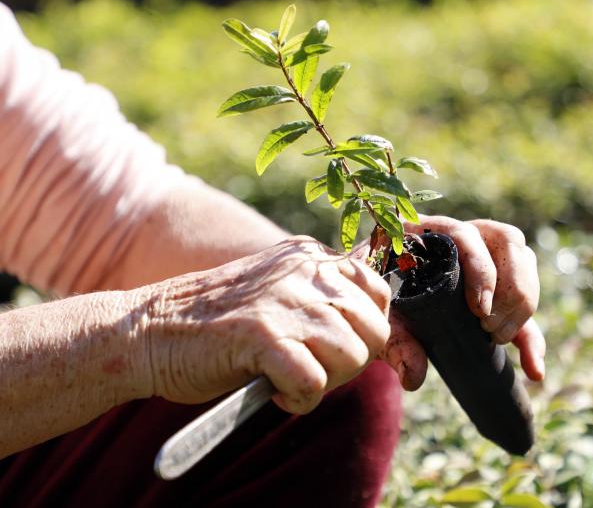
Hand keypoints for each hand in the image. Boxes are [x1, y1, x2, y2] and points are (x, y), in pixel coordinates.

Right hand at [141, 236, 390, 413]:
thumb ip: (325, 298)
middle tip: (309, 369)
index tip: (337, 351)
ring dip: (325, 382)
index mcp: (311, 257)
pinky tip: (274, 392)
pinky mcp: (263, 336)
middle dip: (350, 363)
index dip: (367, 332)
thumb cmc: (218, 323)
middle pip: (374, 331)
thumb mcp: (280, 293)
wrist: (147, 331)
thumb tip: (378, 321)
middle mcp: (305, 271)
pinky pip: (314, 382)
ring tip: (287, 377)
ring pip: (352, 356)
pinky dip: (298, 400)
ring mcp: (285, 301)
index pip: (379, 293)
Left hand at [379, 216, 545, 390]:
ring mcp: (487, 260)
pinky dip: (532, 341)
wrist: (371, 309)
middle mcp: (465, 238)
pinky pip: (525, 309)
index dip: (481, 267)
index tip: (480, 307)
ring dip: (522, 306)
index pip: (467, 234)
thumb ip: (394, 342)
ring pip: (525, 267)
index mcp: (430, 232)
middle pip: (508, 244)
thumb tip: (414, 377)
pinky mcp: (499, 292)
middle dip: (509, 288)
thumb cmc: (373, 302)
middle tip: (488, 326)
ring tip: (497, 339)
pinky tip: (534, 371)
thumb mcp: (380, 320)